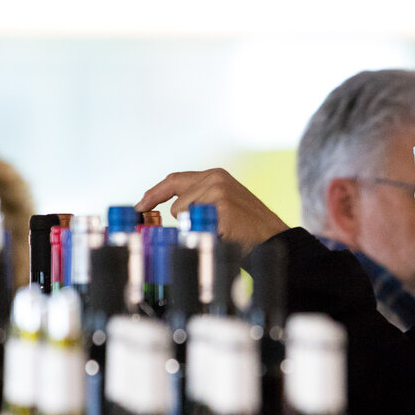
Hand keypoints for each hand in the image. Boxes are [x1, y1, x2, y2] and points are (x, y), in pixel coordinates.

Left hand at [136, 169, 288, 251]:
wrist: (275, 239)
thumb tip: (170, 214)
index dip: (154, 194)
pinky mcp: (222, 208)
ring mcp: (219, 192)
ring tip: (221, 231)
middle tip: (199, 231)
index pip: (174, 180)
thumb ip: (199, 201)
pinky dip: (207, 235)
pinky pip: (197, 226)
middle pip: (177, 203)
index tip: (139, 207)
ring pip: (183, 215)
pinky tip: (225, 235)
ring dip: (197, 229)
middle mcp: (215, 178)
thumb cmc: (248, 229)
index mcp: (215, 175)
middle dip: (182, 222)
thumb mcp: (223, 205)